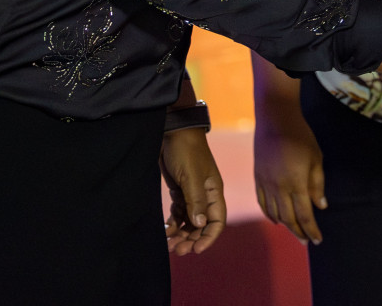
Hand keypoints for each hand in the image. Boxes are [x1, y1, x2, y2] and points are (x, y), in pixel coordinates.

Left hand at [161, 127, 226, 254]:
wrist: (172, 130)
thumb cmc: (186, 150)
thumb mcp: (192, 176)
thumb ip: (196, 201)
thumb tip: (200, 224)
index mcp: (213, 192)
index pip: (217, 222)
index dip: (208, 238)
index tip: (195, 250)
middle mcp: (204, 195)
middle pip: (201, 225)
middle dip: (191, 239)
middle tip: (177, 250)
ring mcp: (191, 193)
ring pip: (189, 221)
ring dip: (180, 234)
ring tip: (168, 245)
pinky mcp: (179, 191)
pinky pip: (178, 213)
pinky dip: (172, 223)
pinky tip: (164, 230)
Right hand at [253, 92, 325, 244]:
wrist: (274, 120)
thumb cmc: (300, 136)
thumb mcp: (316, 158)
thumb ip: (317, 184)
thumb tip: (321, 206)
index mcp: (296, 183)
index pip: (304, 214)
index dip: (312, 229)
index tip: (318, 240)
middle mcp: (278, 187)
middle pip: (288, 218)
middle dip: (299, 232)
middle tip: (307, 241)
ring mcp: (265, 184)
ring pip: (274, 213)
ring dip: (285, 225)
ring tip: (295, 232)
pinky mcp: (257, 178)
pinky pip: (262, 203)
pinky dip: (269, 215)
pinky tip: (276, 220)